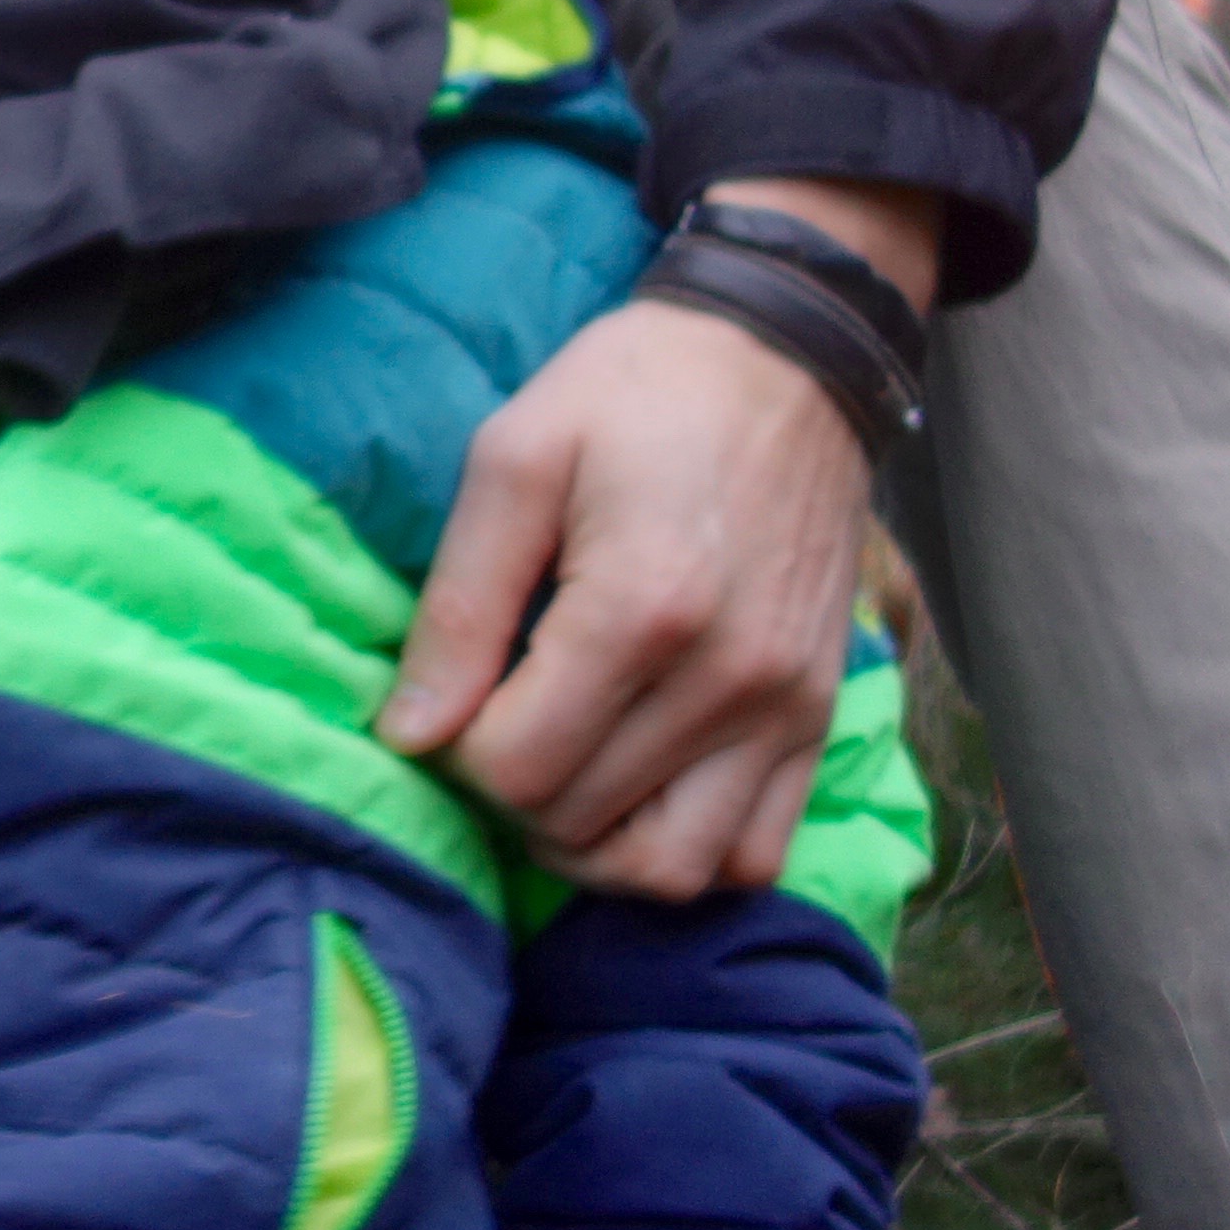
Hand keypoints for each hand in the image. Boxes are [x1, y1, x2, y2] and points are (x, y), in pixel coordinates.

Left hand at [386, 178, 934, 897]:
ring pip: (669, 870)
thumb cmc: (633, 394)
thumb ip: (459, 604)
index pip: (516, 768)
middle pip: (578, 821)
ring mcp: (786, 708)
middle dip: (510, 789)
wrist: (784, 359)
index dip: (457, 749)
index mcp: (641, 607)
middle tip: (495, 716)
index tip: (456, 692)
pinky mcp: (818, 719)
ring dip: (589, 846)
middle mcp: (728, 677)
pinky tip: (632, 792)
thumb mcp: (513, 459)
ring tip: (554, 773)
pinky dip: (682, 852)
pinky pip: (751, 854)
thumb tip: (410, 734)